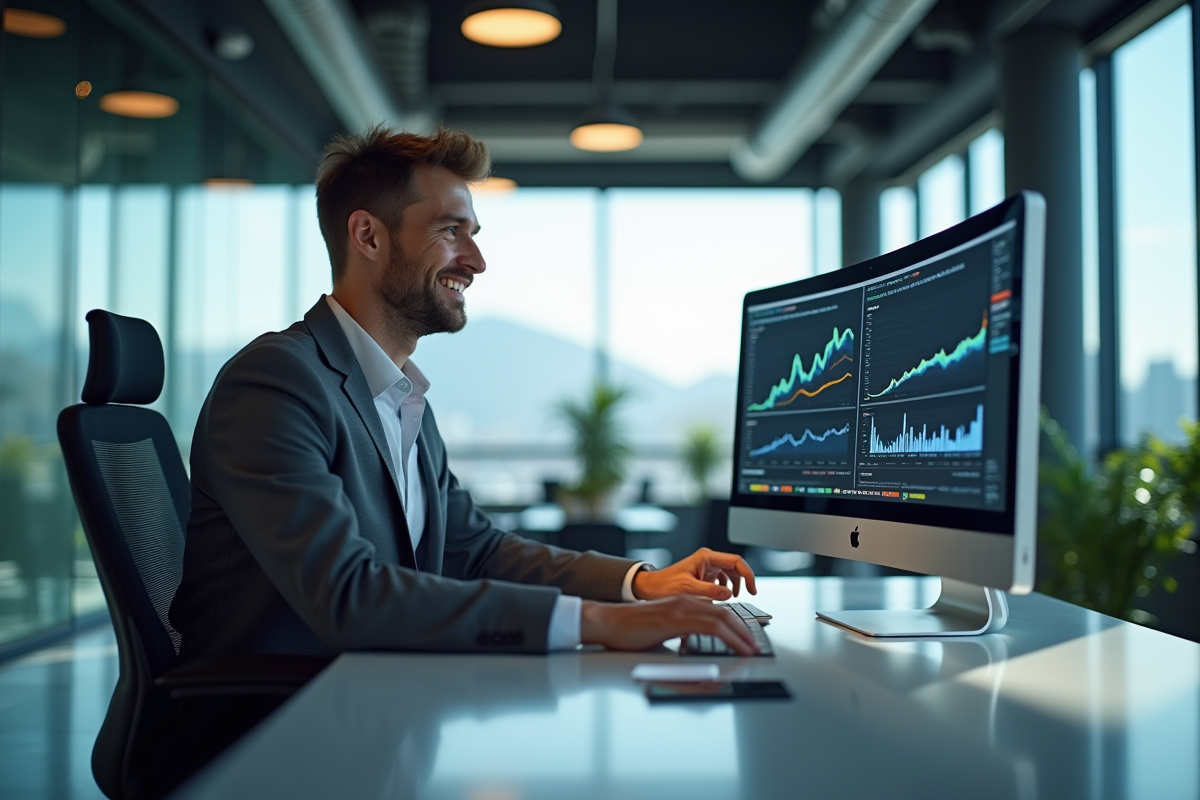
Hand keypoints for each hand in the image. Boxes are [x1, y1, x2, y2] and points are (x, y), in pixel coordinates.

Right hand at [580, 596, 758, 655]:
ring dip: (740, 636)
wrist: (608, 623)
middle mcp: (685, 602)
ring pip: (722, 619)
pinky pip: (711, 627)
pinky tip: (736, 648)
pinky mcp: (676, 619)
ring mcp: (681, 609)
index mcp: (682, 604)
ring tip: (750, 649)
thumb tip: (695, 652)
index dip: (735, 627)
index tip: (745, 640)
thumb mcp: (662, 634)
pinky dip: (729, 638)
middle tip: (754, 646)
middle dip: (743, 632)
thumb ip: (680, 638)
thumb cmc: (630, 631)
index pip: (717, 613)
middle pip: (725, 614)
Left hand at [631, 548, 756, 601]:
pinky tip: (722, 598)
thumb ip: (709, 592)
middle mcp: (708, 560)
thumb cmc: (664, 586)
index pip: (736, 560)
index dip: (748, 574)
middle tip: (749, 594)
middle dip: (744, 580)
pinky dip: (726, 588)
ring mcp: (706, 567)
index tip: (752, 589)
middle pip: (736, 566)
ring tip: (734, 598)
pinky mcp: (704, 575)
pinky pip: (722, 579)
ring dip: (736, 585)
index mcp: (706, 557)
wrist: (649, 588)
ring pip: (730, 573)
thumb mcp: (687, 590)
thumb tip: (729, 594)